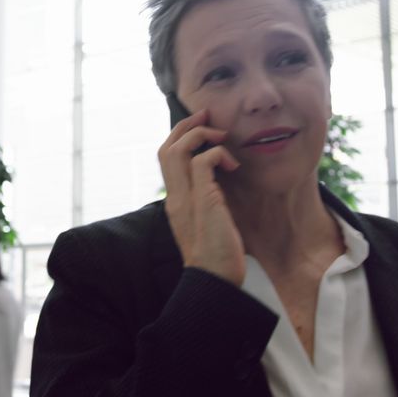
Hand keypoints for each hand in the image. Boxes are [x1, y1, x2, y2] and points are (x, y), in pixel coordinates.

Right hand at [158, 109, 244, 285]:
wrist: (216, 281)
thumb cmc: (218, 257)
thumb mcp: (209, 222)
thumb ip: (207, 202)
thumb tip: (219, 183)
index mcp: (175, 202)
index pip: (165, 160)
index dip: (179, 138)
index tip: (200, 127)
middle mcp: (175, 198)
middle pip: (165, 149)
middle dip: (185, 126)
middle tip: (207, 115)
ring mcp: (185, 199)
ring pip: (176, 150)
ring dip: (200, 134)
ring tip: (221, 136)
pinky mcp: (202, 201)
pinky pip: (202, 161)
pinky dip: (217, 153)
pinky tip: (233, 165)